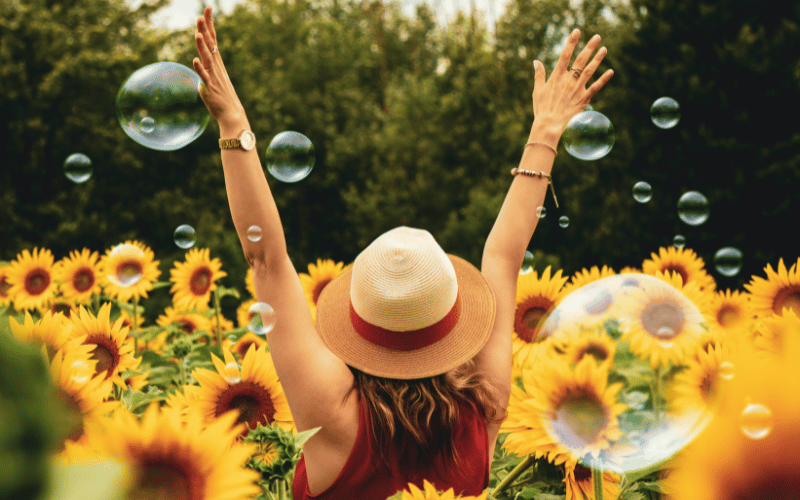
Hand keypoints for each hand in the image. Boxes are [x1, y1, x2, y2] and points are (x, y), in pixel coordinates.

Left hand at [192, 6, 246, 130]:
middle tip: (201, 15)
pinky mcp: (210, 88)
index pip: (213, 39)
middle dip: (205, 29)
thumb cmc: (221, 96)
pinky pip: (204, 77)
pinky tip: (195, 60)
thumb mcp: (213, 77)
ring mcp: (213, 76)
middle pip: (210, 44)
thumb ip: (206, 68)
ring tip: (198, 34)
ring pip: (207, 58)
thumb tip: (199, 62)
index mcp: (216, 62)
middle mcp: (216, 66)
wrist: (231, 113)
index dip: (209, 24)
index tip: (207, 9)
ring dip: (202, 46)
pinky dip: (200, 68)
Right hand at [531, 29, 613, 134]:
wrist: (549, 125)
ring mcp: (577, 89)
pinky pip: (596, 87)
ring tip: (604, 49)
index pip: (565, 54)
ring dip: (598, 59)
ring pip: (590, 70)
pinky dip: (603, 79)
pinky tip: (610, 71)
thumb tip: (536, 61)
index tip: (577, 31)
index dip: (571, 42)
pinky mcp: (584, 99)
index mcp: (556, 76)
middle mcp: (568, 80)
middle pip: (580, 59)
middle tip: (597, 36)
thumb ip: (539, 75)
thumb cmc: (542, 109)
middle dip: (589, 47)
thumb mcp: (537, 90)